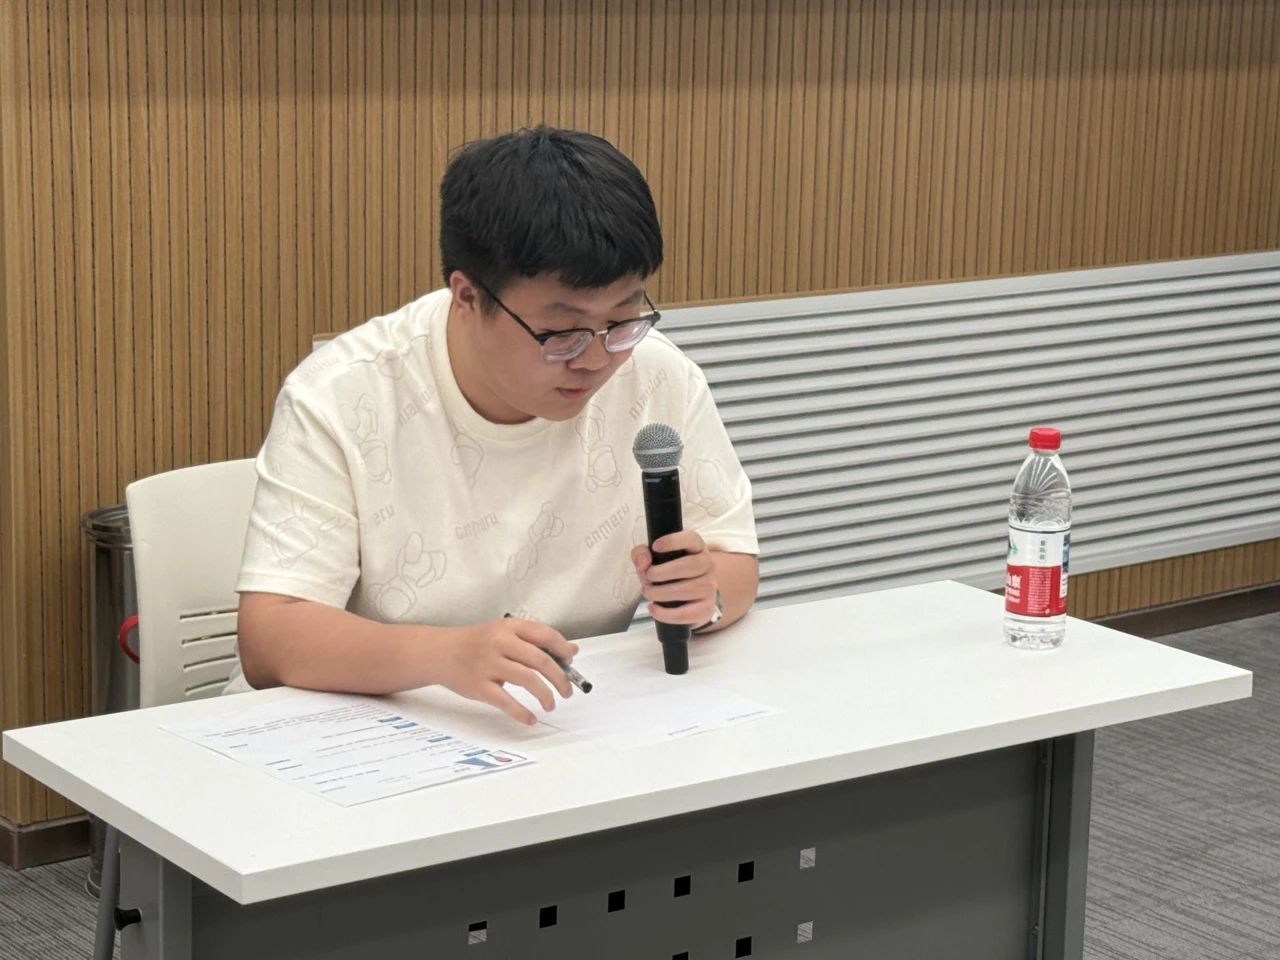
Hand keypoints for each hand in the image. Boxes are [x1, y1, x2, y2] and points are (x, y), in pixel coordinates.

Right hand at [429, 619, 578, 725]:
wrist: (441, 652)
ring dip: (545, 695)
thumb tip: (570, 651)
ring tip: (551, 704)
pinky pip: (506, 702)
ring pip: (528, 680)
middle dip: (560, 678)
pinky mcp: (480, 686)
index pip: (545, 635)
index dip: (562, 650)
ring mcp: (489, 665)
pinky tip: (530, 719)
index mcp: (509, 627)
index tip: (571, 662)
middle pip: (540, 660)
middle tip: (567, 691)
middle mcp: (500, 643)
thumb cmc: (476, 643)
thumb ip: (535, 640)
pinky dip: (521, 713)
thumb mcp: (505, 632)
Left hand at [631, 531, 718, 626]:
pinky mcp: (706, 608)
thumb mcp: (653, 559)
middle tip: (647, 577)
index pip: (691, 539)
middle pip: (690, 565)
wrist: (687, 598)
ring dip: (661, 593)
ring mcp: (709, 587)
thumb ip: (642, 554)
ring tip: (648, 593)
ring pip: (689, 589)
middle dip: (662, 572)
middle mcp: (707, 565)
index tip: (655, 546)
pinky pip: (688, 613)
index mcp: (696, 547)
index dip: (674, 541)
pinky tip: (653, 608)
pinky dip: (666, 613)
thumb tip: (642, 562)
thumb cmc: (668, 573)